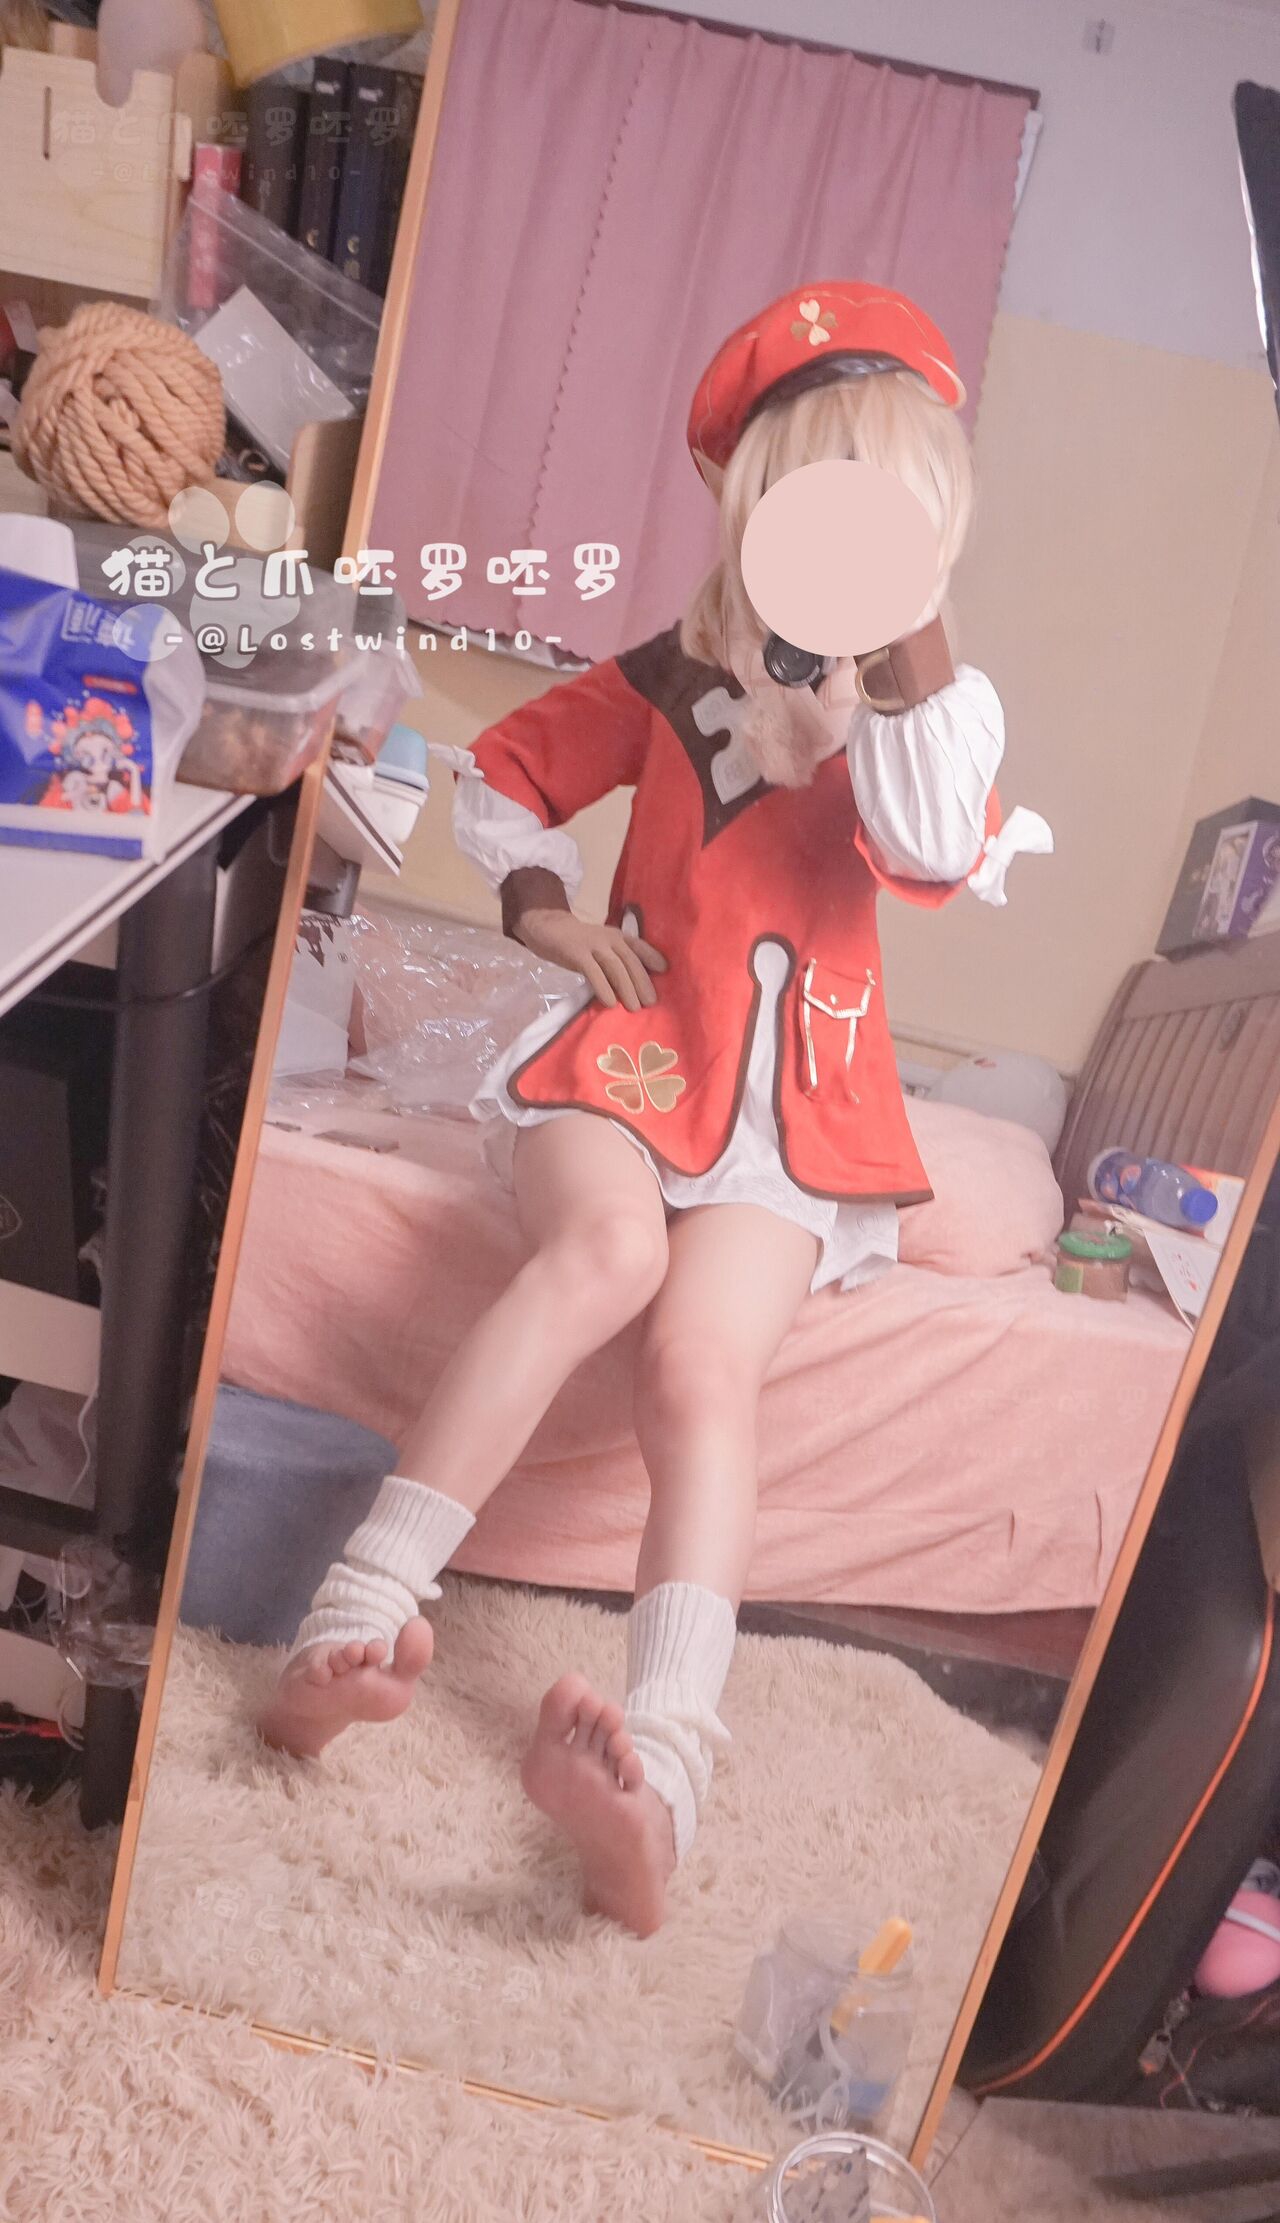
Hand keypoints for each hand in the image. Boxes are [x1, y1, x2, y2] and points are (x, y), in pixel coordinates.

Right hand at [515, 908, 667, 1010]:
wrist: (548, 927)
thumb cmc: (579, 943)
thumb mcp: (601, 947)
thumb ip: (615, 961)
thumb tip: (632, 988)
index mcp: (617, 936)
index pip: (639, 946)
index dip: (653, 957)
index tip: (665, 971)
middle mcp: (609, 938)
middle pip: (630, 961)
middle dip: (642, 982)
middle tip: (651, 1002)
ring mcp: (593, 945)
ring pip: (615, 967)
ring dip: (627, 988)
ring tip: (634, 1007)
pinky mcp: (577, 953)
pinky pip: (593, 972)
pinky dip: (603, 987)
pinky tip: (610, 1002)